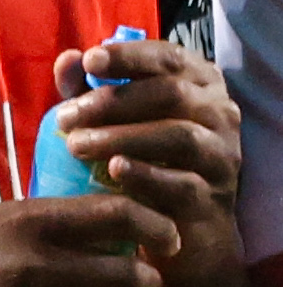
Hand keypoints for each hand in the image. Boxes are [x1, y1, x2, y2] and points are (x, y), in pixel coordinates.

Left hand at [50, 29, 236, 267]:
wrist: (182, 230)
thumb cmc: (145, 161)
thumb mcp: (115, 121)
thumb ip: (90, 91)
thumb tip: (68, 60)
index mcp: (199, 84)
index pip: (169, 58)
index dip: (129, 56)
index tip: (90, 61)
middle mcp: (219, 114)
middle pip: (172, 94)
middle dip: (113, 101)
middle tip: (65, 117)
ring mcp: (221, 155)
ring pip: (180, 136)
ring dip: (123, 137)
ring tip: (76, 145)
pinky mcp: (214, 197)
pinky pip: (182, 182)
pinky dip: (146, 175)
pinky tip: (113, 171)